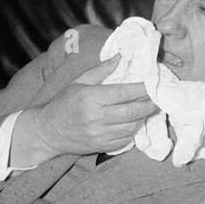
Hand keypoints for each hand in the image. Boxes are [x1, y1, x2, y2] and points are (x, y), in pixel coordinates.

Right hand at [12, 61, 154, 165]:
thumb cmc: (64, 103)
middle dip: (149, 104)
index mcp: (91, 98)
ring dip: (143, 118)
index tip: (152, 84)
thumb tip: (120, 57)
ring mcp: (100, 134)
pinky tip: (134, 122)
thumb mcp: (78, 82)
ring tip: (147, 109)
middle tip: (157, 98)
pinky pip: (125, 140)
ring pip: (132, 127)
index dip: (141, 89)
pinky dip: (133, 131)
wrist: (47, 131)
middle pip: (132, 111)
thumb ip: (101, 70)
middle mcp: (96, 117)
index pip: (123, 93)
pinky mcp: (102, 147)